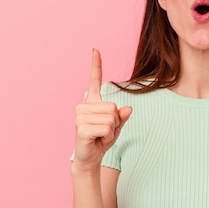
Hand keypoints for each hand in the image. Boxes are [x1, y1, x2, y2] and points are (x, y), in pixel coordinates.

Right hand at [73, 49, 131, 171]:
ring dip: (112, 131)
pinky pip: (107, 128)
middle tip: (104, 131)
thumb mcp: (117, 126)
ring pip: (112, 118)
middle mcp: (83, 106)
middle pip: (113, 107)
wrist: (90, 157)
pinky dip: (108, 136)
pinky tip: (98, 140)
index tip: (95, 50)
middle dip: (115, 122)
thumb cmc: (102, 139)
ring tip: (100, 136)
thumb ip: (122, 116)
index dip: (96, 65)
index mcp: (92, 102)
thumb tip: (128, 108)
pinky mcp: (81, 128)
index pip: (94, 80)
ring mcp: (80, 116)